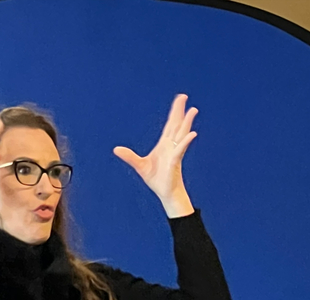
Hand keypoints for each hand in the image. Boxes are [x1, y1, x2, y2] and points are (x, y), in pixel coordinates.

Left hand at [113, 94, 196, 217]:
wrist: (165, 193)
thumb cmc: (156, 180)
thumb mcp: (140, 166)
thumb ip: (129, 157)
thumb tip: (116, 149)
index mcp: (164, 144)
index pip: (170, 125)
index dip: (174, 112)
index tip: (179, 100)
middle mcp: (171, 146)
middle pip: (177, 124)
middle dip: (180, 111)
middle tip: (184, 97)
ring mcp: (174, 153)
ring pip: (182, 134)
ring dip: (187, 122)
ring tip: (193, 110)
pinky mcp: (175, 162)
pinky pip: (180, 149)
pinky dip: (185, 141)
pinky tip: (191, 134)